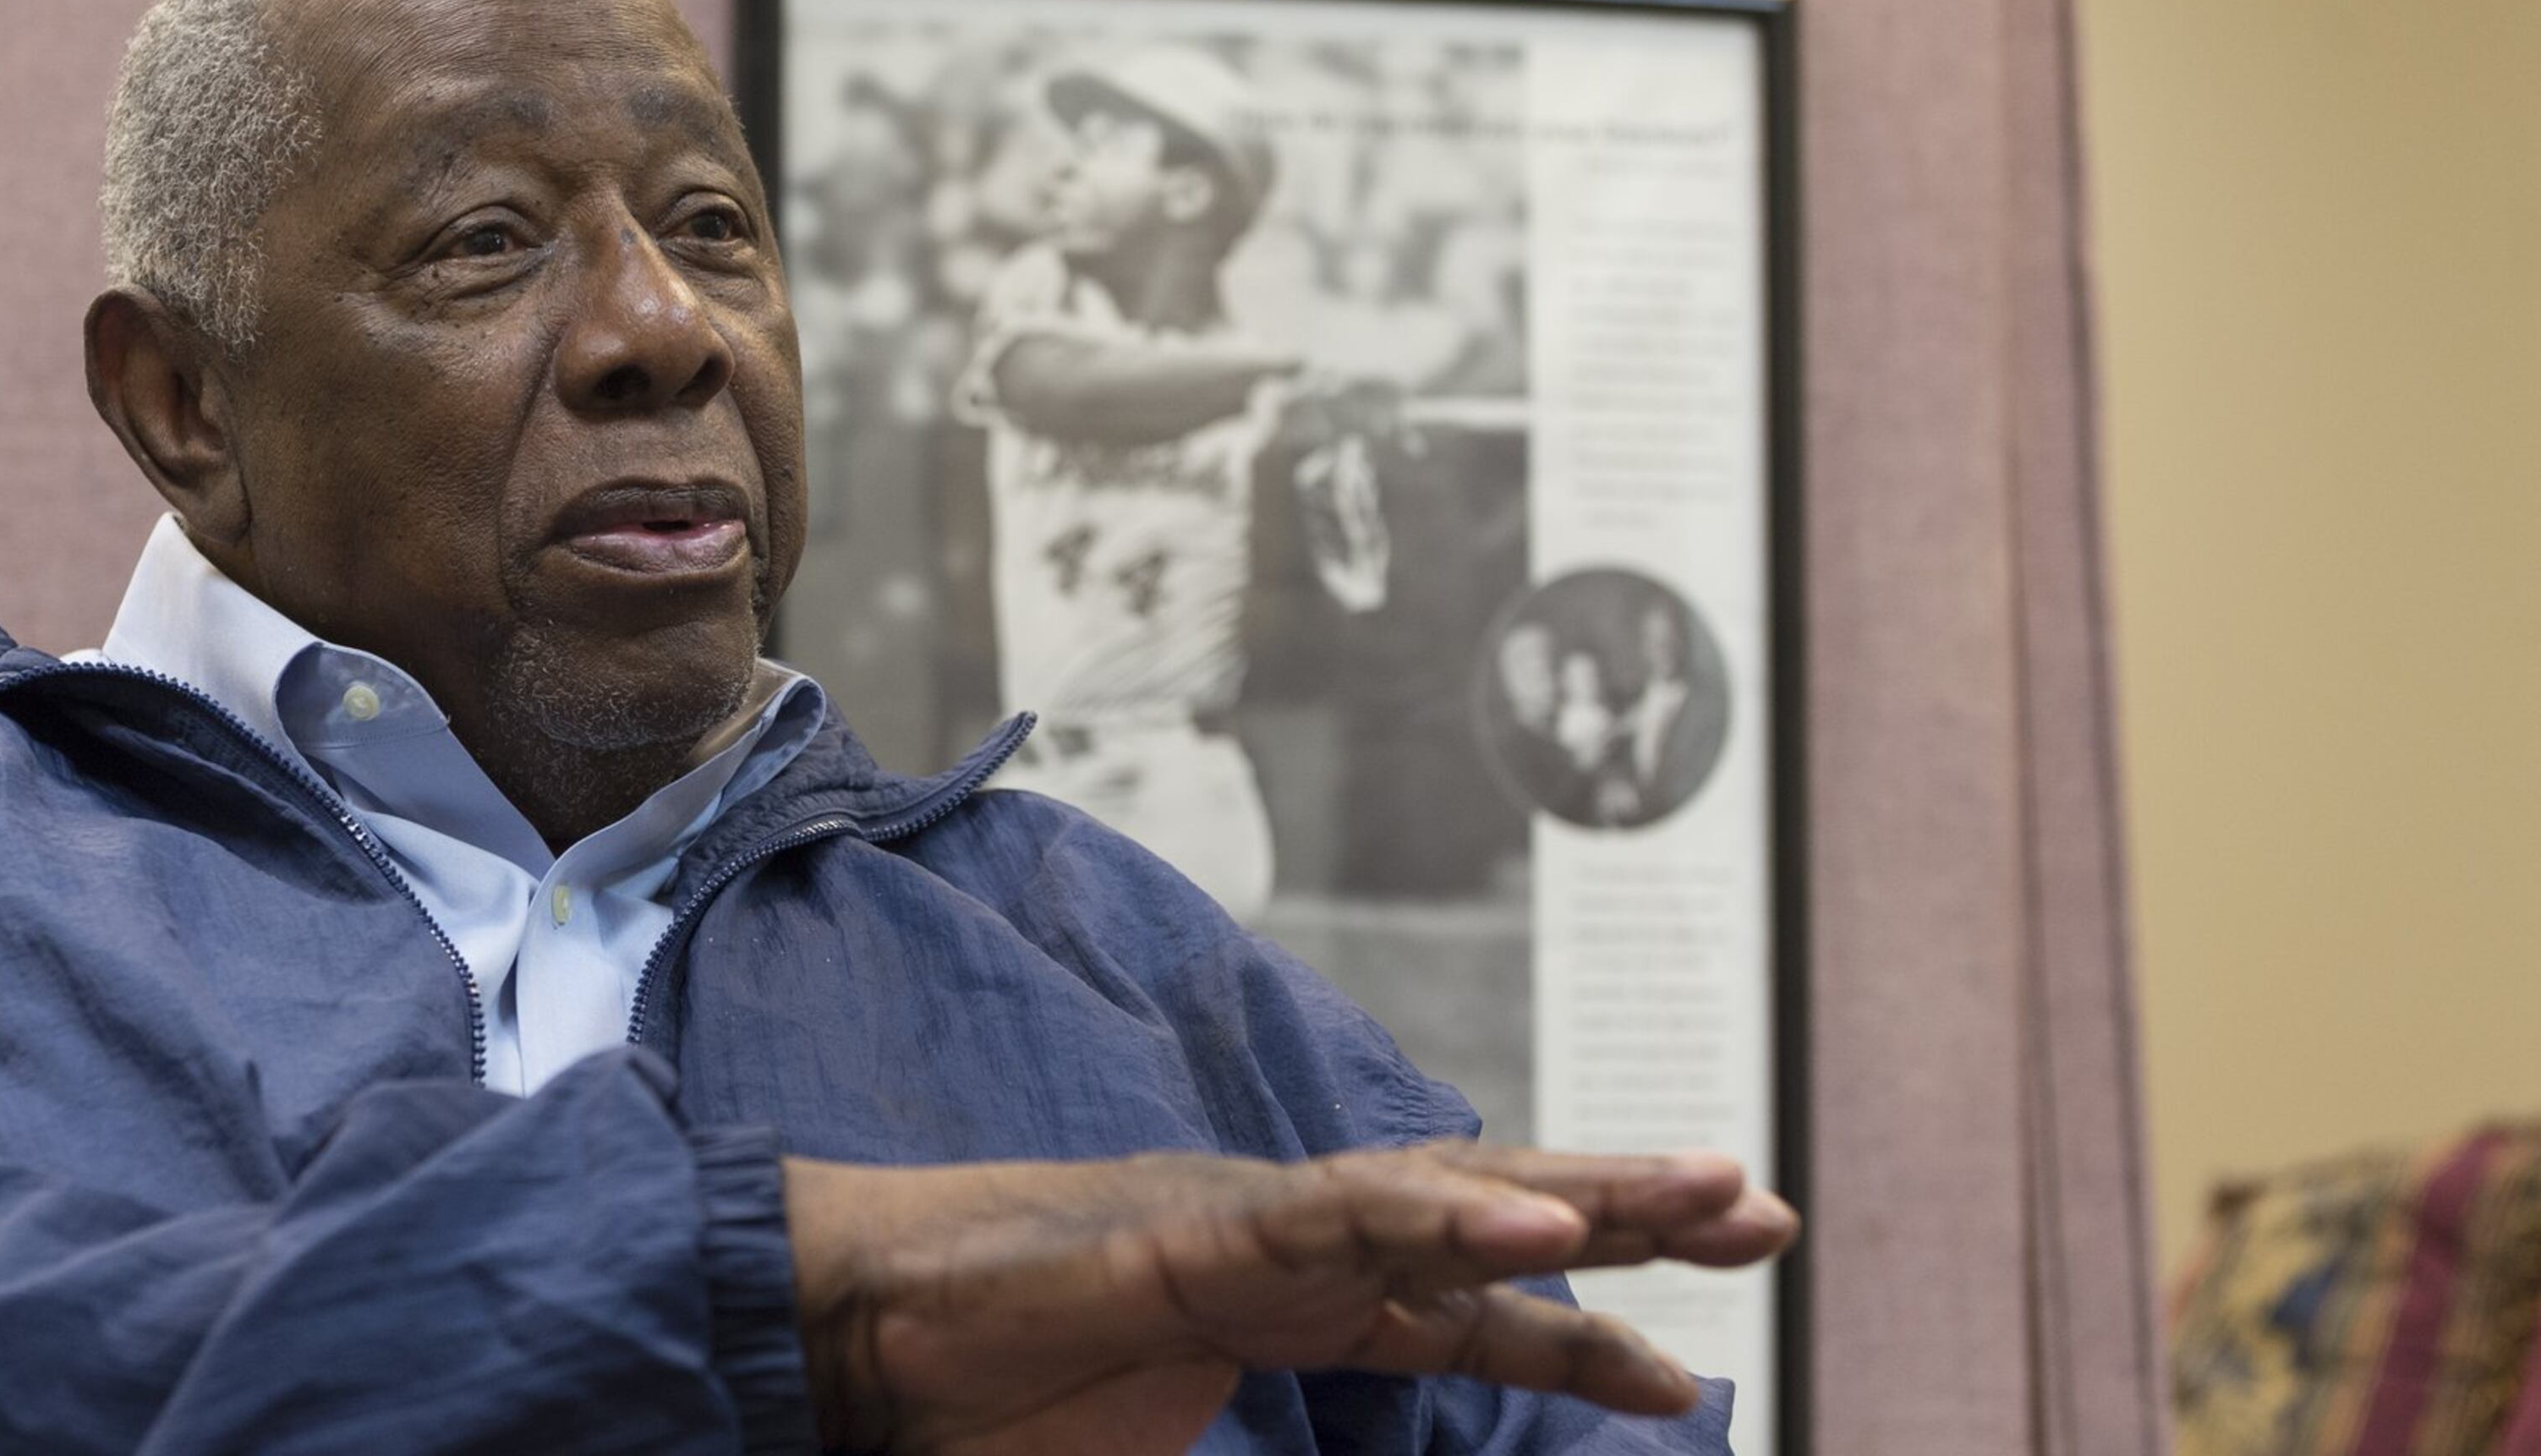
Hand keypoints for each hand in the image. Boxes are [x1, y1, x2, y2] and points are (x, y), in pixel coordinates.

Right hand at [784, 1143, 1796, 1455]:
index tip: (1684, 1365)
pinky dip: (1446, 1214)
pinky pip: (1339, 1221)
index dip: (1574, 1332)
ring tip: (1710, 1194)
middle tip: (1763, 1212)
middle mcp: (1287, 1245)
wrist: (857, 1344)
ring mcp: (1248, 1226)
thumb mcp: (1172, 1455)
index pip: (1460, 1311)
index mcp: (1287, 1302)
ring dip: (1583, 1190)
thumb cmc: (993, 1405)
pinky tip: (1542, 1223)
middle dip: (1627, 1213)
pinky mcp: (1196, 1233)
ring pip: (1443, 1192)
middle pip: (1483, 1217)